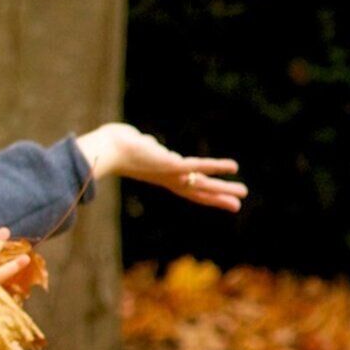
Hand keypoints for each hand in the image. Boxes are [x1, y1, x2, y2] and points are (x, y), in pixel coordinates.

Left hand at [73, 123, 246, 210]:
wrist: (105, 150)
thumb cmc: (114, 146)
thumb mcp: (137, 146)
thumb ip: (147, 146)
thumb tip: (149, 144)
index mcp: (162, 176)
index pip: (187, 187)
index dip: (204, 193)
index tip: (219, 199)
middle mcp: (168, 179)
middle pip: (197, 191)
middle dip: (218, 197)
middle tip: (237, 205)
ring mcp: (171, 174)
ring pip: (202, 183)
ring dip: (223, 188)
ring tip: (243, 193)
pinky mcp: (172, 165)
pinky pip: (198, 166)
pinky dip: (216, 166)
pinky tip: (233, 167)